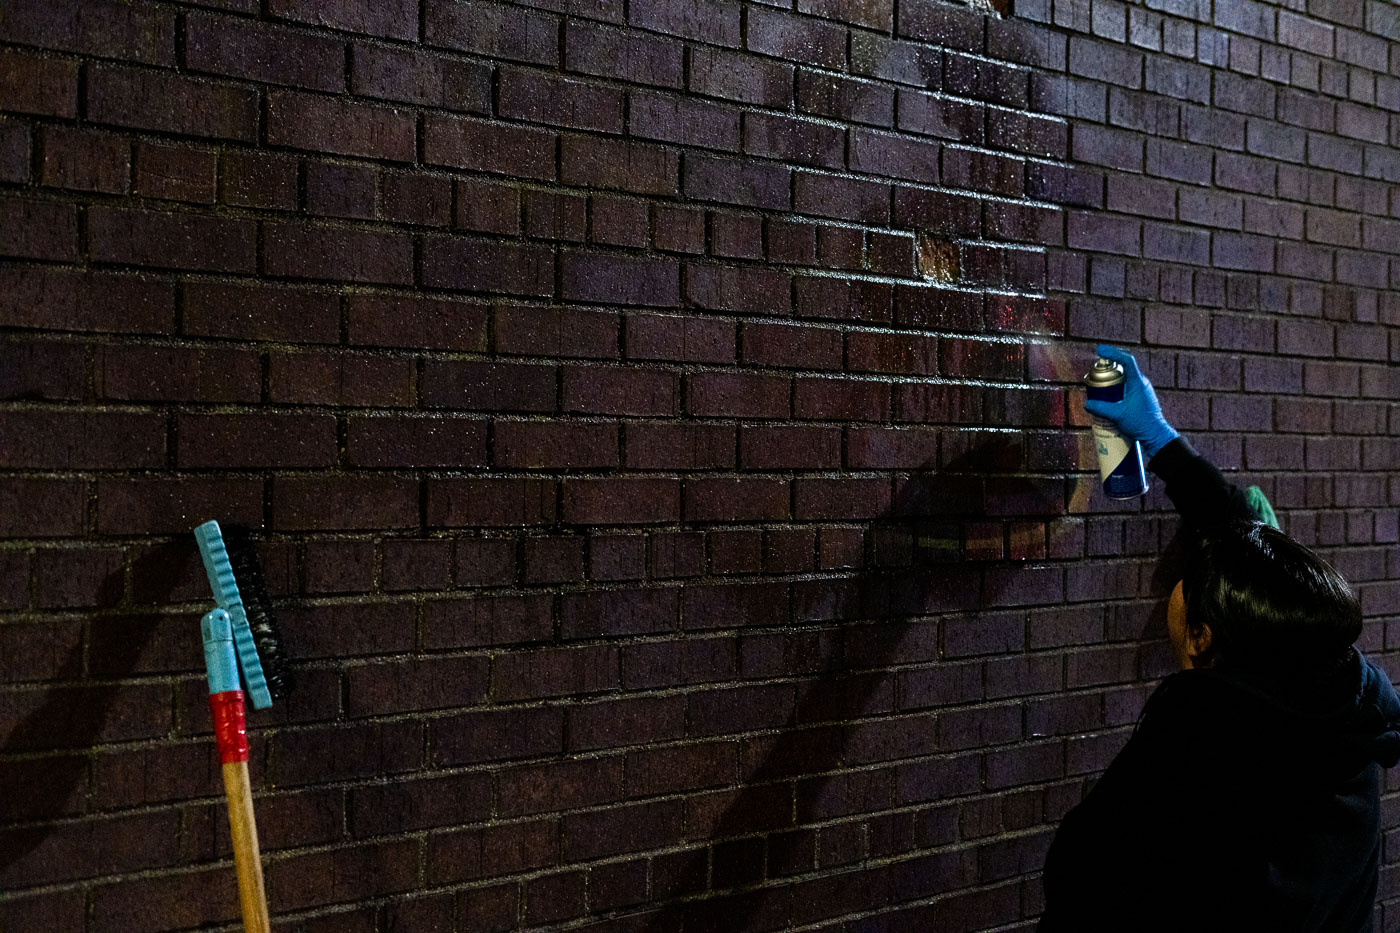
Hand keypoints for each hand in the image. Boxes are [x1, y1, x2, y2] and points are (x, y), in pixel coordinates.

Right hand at [1083, 344, 1178, 459]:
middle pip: (1124, 368)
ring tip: (1099, 385)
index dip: (1113, 353)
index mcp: (1138, 382)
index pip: (1126, 360)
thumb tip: (1086, 404)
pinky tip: (1109, 397)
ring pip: (1125, 378)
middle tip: (1095, 371)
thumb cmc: (1140, 423)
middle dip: (1108, 367)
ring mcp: (1142, 390)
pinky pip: (1127, 387)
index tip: (1099, 350)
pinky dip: (1117, 388)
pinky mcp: (1141, 398)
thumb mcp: (1117, 415)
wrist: (1156, 435)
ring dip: (1112, 379)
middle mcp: (1141, 383)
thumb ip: (1100, 408)